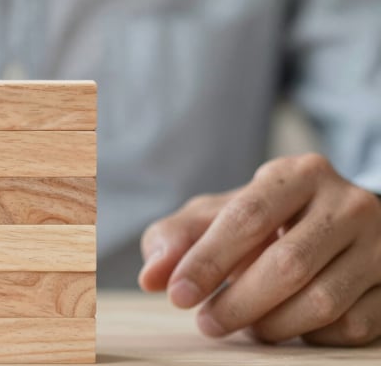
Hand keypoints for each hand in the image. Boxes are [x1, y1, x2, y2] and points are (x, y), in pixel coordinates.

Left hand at [139, 153, 380, 345]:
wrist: (335, 225)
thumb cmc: (262, 222)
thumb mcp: (215, 217)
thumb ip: (176, 238)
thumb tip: (152, 277)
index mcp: (297, 174)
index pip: (247, 217)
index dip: (208, 261)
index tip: (177, 295)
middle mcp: (348, 203)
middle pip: (287, 264)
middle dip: (237, 303)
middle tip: (206, 322)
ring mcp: (380, 245)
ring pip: (322, 301)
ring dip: (272, 325)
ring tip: (245, 326)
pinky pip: (351, 326)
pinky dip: (310, 337)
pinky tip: (288, 325)